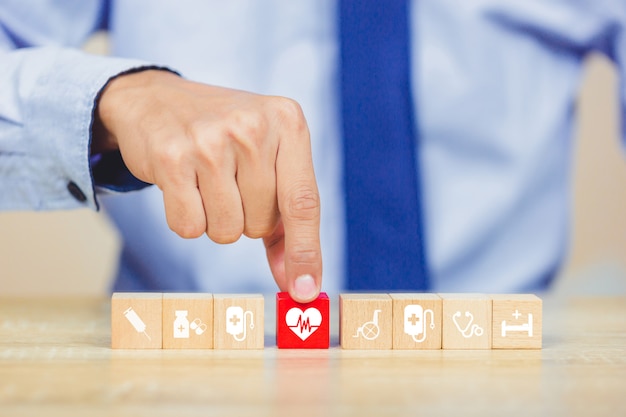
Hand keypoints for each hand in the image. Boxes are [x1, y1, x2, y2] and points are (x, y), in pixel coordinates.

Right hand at [93, 70, 321, 301]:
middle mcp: (252, 127)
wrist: (158, 101)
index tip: (305, 291)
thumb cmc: (224, 139)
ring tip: (206, 183)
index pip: (303, 201)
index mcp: (287, 122)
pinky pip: (189, 227)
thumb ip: (285, 223)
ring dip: (217, 221)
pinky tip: (182, 185)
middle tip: (230, 184)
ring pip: (227, 230)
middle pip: (261, 223)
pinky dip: (187, 219)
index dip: (305, 251)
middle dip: (247, 219)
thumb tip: (296, 284)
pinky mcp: (171, 157)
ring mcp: (210, 140)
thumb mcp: (267, 161)